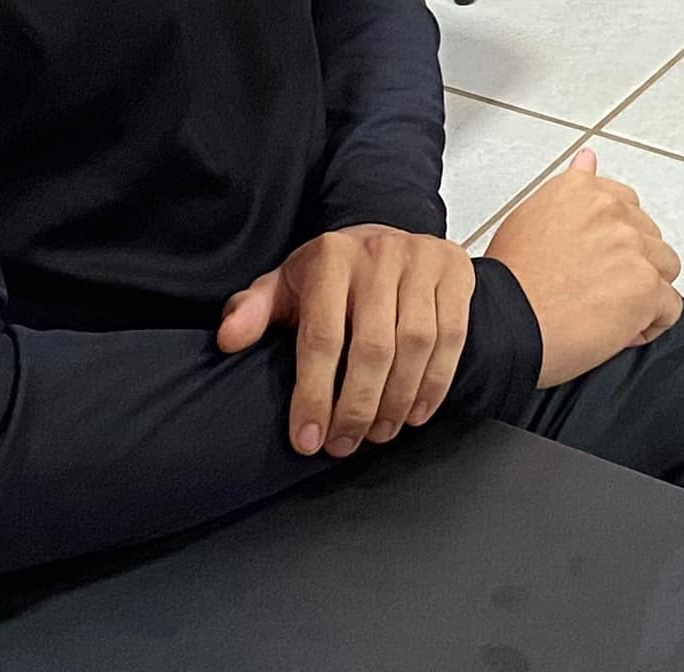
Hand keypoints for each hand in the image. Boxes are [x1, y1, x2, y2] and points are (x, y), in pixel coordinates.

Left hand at [214, 222, 479, 457]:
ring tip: (378, 434)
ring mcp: (423, 261)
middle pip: (373, 347)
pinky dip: (435, 383)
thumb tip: (227, 339)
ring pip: (416, 345)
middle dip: (357, 407)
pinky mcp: (456, 273)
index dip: (313, 394)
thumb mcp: (285, 286)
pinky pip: (452, 337)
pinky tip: (415, 413)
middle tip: (344, 445)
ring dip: (397, 401)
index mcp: (330, 257)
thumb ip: (253, 310)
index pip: (322, 336)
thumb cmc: (331, 275)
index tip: (307, 439)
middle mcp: (379, 254)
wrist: (387, 237)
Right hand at [484, 151, 680, 387]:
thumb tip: (587, 160)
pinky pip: (670, 308)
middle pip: (649, 238)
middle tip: (596, 290)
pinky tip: (619, 332)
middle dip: (631, 265)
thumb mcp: (530, 216)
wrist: (504, 325)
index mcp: (581, 190)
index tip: (597, 260)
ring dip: (645, 291)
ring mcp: (632, 247)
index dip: (615, 240)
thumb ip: (571, 189)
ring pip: (665, 269)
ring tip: (608, 311)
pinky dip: (651, 324)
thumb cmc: (509, 284)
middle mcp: (611, 211)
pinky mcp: (646, 287)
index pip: (626, 206)